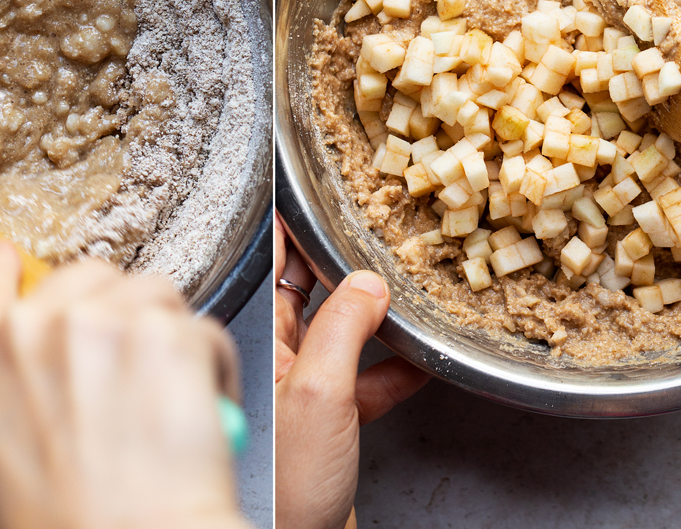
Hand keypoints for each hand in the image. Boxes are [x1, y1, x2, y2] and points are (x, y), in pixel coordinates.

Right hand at [0, 246, 248, 528]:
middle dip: (113, 314)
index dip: (3, 272)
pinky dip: (211, 367)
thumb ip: (0, 400)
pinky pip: (202, 328)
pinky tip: (200, 412)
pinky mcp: (165, 331)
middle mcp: (30, 332)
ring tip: (170, 400)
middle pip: (85, 281)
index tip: (7, 258)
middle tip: (133, 372)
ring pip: (151, 293)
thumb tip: (27, 381)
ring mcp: (98, 323)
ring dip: (167, 333)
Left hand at [274, 214, 428, 528]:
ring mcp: (301, 392)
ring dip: (377, 318)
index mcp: (258, 342)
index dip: (293, 228)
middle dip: (342, 264)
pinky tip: (423, 363)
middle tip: (372, 231)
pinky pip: (364, 382)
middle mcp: (275, 360)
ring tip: (407, 292)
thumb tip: (368, 283)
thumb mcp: (320, 392)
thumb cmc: (283, 487)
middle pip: (309, 293)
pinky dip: (393, 371)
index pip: (273, 267)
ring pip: (342, 336)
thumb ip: (344, 330)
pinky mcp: (327, 426)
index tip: (312, 193)